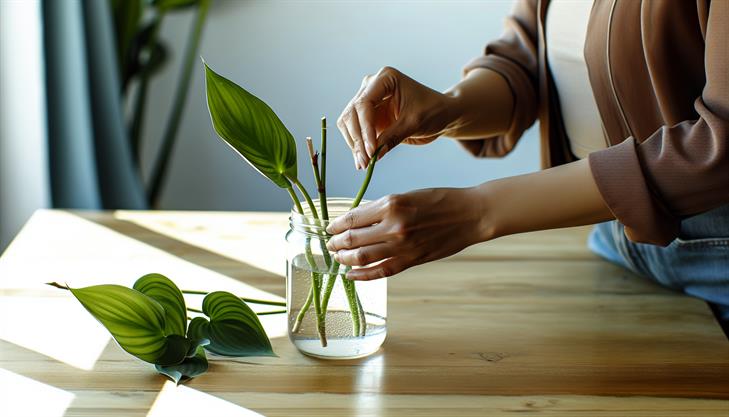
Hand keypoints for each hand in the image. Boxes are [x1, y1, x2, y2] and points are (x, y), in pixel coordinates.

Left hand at [325, 188, 488, 279]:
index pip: (353, 218)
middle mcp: (394, 226)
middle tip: (330, 245)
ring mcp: (403, 246)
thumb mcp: (407, 196)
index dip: (337, 225)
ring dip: (345, 259)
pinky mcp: (412, 260)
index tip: (330, 228)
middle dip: (337, 243)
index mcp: (391, 204)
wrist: (470, 215)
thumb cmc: (439, 200)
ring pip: (363, 257)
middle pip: (353, 239)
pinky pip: (381, 271)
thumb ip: (382, 208)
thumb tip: (356, 221)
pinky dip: (363, 275)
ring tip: (338, 257)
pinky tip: (351, 275)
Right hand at [337, 66, 458, 168]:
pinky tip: (364, 161)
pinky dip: (358, 146)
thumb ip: (392, 137)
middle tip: (365, 161)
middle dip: (357, 139)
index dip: (365, 128)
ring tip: (364, 164)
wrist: (442, 114)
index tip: (371, 150)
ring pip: (348, 123)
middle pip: (352, 113)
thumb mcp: (414, 123)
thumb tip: (373, 155)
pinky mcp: (369, 117)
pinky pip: (356, 132)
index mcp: (385, 79)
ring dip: (354, 144)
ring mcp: (368, 101)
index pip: (364, 103)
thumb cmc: (433, 111)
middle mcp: (372, 86)